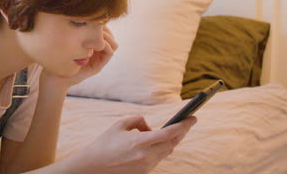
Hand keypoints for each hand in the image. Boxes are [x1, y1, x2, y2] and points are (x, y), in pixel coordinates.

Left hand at [40, 25, 117, 87]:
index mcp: (91, 44)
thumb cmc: (57, 55)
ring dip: (106, 36)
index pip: (105, 30)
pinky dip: (106, 45)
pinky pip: (110, 52)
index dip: (102, 23)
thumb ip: (75, 29)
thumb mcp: (67, 38)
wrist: (54, 75)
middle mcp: (97, 51)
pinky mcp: (98, 66)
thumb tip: (80, 13)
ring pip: (113, 44)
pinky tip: (96, 40)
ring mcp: (99, 58)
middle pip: (111, 35)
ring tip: (96, 32)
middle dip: (105, 28)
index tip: (94, 18)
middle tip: (97, 23)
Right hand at [70, 115, 196, 173]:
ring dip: (171, 141)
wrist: (93, 166)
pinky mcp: (144, 172)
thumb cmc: (105, 142)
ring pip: (167, 152)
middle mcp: (145, 156)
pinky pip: (158, 158)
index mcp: (139, 142)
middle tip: (187, 123)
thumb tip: (150, 126)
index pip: (169, 133)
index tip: (193, 118)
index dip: (183, 125)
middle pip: (172, 143)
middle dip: (181, 132)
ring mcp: (146, 166)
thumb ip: (138, 120)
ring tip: (174, 131)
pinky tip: (160, 142)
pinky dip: (161, 149)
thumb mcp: (120, 124)